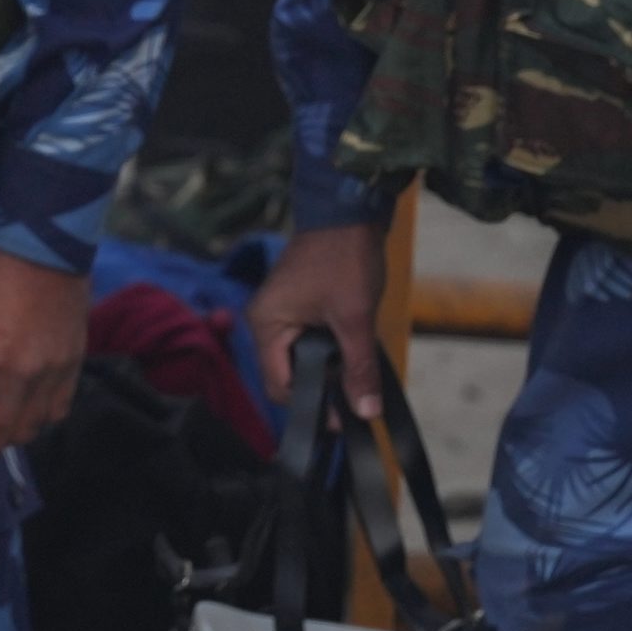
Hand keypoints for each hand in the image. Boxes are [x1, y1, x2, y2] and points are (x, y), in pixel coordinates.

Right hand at [246, 222, 388, 422]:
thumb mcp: (355, 318)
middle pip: (287, 376)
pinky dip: (328, 353)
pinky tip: (352, 350)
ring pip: (299, 360)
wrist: (347, 213)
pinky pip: (306, 343)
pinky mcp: (295, 306)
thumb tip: (365, 413)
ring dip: (327, 370)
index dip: (313, 407)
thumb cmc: (344, 261)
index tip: (348, 417)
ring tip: (357, 370)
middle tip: (358, 395)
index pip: (280, 386)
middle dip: (321, 389)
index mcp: (267, 325)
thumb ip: (358, 368)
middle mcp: (265, 321)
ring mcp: (279, 313)